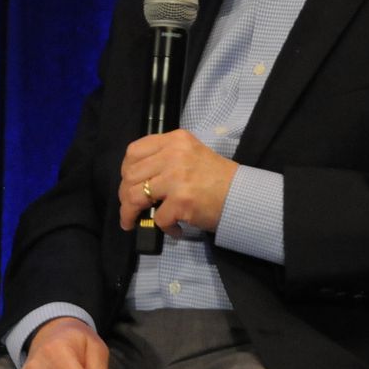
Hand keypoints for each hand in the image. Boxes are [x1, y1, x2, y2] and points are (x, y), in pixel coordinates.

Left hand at [119, 130, 238, 235]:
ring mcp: (177, 178)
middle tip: (130, 208)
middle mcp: (174, 155)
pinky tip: (174, 229)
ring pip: (135, 197)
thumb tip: (135, 180)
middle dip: (124, 196)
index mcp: (174, 140)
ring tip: (135, 221)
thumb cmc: (216, 177)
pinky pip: (158, 218)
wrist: (243, 195)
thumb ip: (164, 158)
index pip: (134, 151)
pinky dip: (164, 228)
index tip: (128, 184)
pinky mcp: (181, 201)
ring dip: (130, 214)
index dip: (125, 171)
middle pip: (130, 176)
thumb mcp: (190, 154)